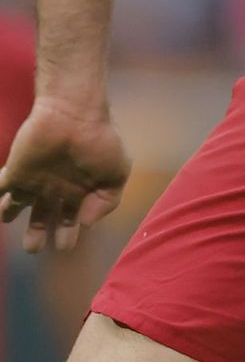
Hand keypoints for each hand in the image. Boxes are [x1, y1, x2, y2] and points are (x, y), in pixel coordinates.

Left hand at [0, 98, 129, 253]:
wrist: (75, 113)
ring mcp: (32, 180)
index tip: (64, 246)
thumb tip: (87, 224)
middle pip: (40, 217)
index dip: (66, 234)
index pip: (68, 219)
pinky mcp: (15, 171)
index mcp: (77, 190)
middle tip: (33, 249)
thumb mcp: (117, 171)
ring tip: (5, 219)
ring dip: (8, 214)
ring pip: (16, 204)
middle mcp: (53, 188)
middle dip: (35, 234)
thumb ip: (108, 202)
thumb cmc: (99, 140)